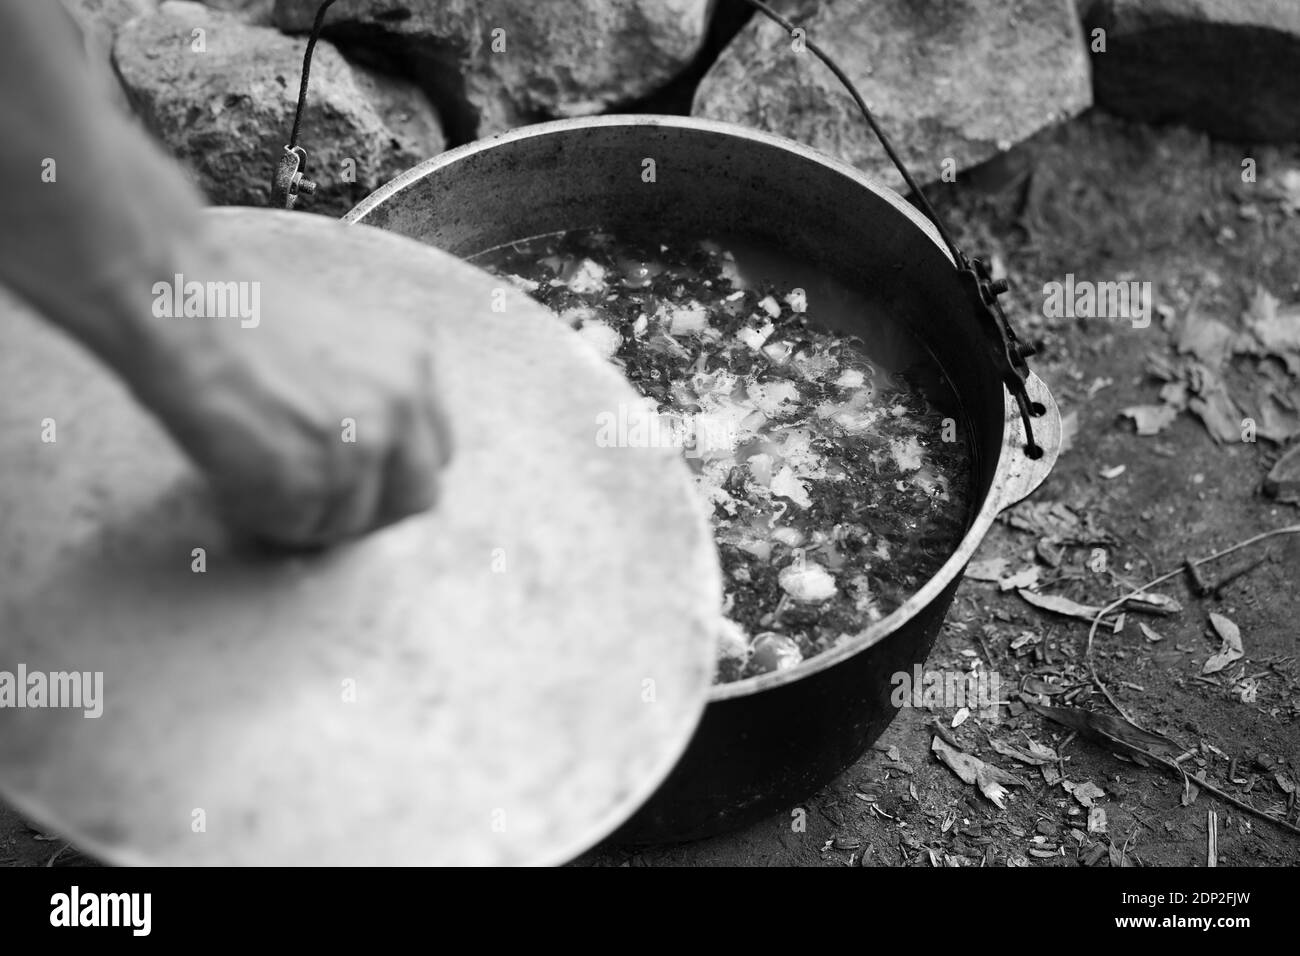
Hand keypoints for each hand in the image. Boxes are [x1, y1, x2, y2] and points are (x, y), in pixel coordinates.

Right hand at [123, 239, 452, 548]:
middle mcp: (401, 403)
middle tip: (322, 503)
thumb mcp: (339, 337)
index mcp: (415, 360)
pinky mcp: (312, 479)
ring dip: (309, 515)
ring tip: (260, 481)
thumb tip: (369, 449)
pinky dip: (266, 517)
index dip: (396, 473)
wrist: (181, 303)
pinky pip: (298, 528)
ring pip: (353, 521)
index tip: (365, 480)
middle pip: (416, 495)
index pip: (435, 449)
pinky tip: (237, 480)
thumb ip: (371, 392)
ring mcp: (362, 444)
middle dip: (372, 508)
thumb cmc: (236, 309)